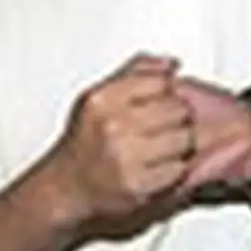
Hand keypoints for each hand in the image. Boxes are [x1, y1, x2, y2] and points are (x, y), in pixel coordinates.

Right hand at [44, 55, 193, 229]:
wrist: (66, 185)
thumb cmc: (85, 138)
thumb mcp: (99, 94)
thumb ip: (136, 70)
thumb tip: (172, 64)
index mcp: (102, 100)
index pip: (162, 82)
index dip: (167, 91)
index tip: (160, 100)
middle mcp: (112, 127)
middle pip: (178, 109)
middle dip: (176, 116)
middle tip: (162, 126)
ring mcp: (125, 158)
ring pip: (184, 138)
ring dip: (179, 143)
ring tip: (161, 145)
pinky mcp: (138, 186)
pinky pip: (179, 168)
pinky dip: (173, 168)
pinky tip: (156, 166)